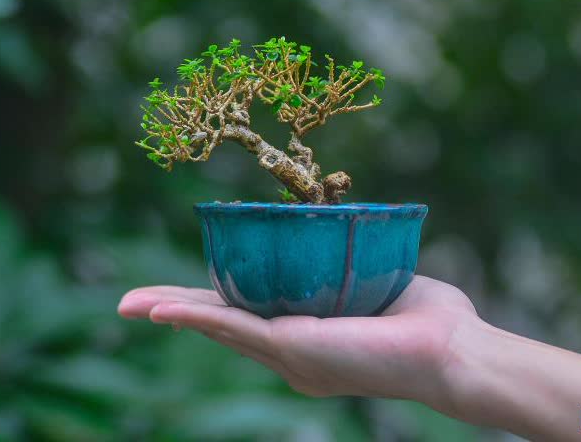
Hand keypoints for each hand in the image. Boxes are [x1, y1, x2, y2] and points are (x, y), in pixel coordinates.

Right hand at [117, 275, 479, 411]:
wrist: (449, 347)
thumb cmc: (424, 316)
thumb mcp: (370, 278)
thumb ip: (344, 261)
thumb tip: (334, 226)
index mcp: (305, 339)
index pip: (246, 315)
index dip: (208, 300)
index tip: (181, 288)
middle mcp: (289, 353)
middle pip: (220, 323)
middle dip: (174, 310)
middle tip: (132, 301)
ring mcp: (287, 354)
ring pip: (215, 326)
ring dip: (171, 311)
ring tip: (130, 302)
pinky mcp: (290, 349)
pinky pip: (230, 327)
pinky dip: (192, 316)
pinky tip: (160, 308)